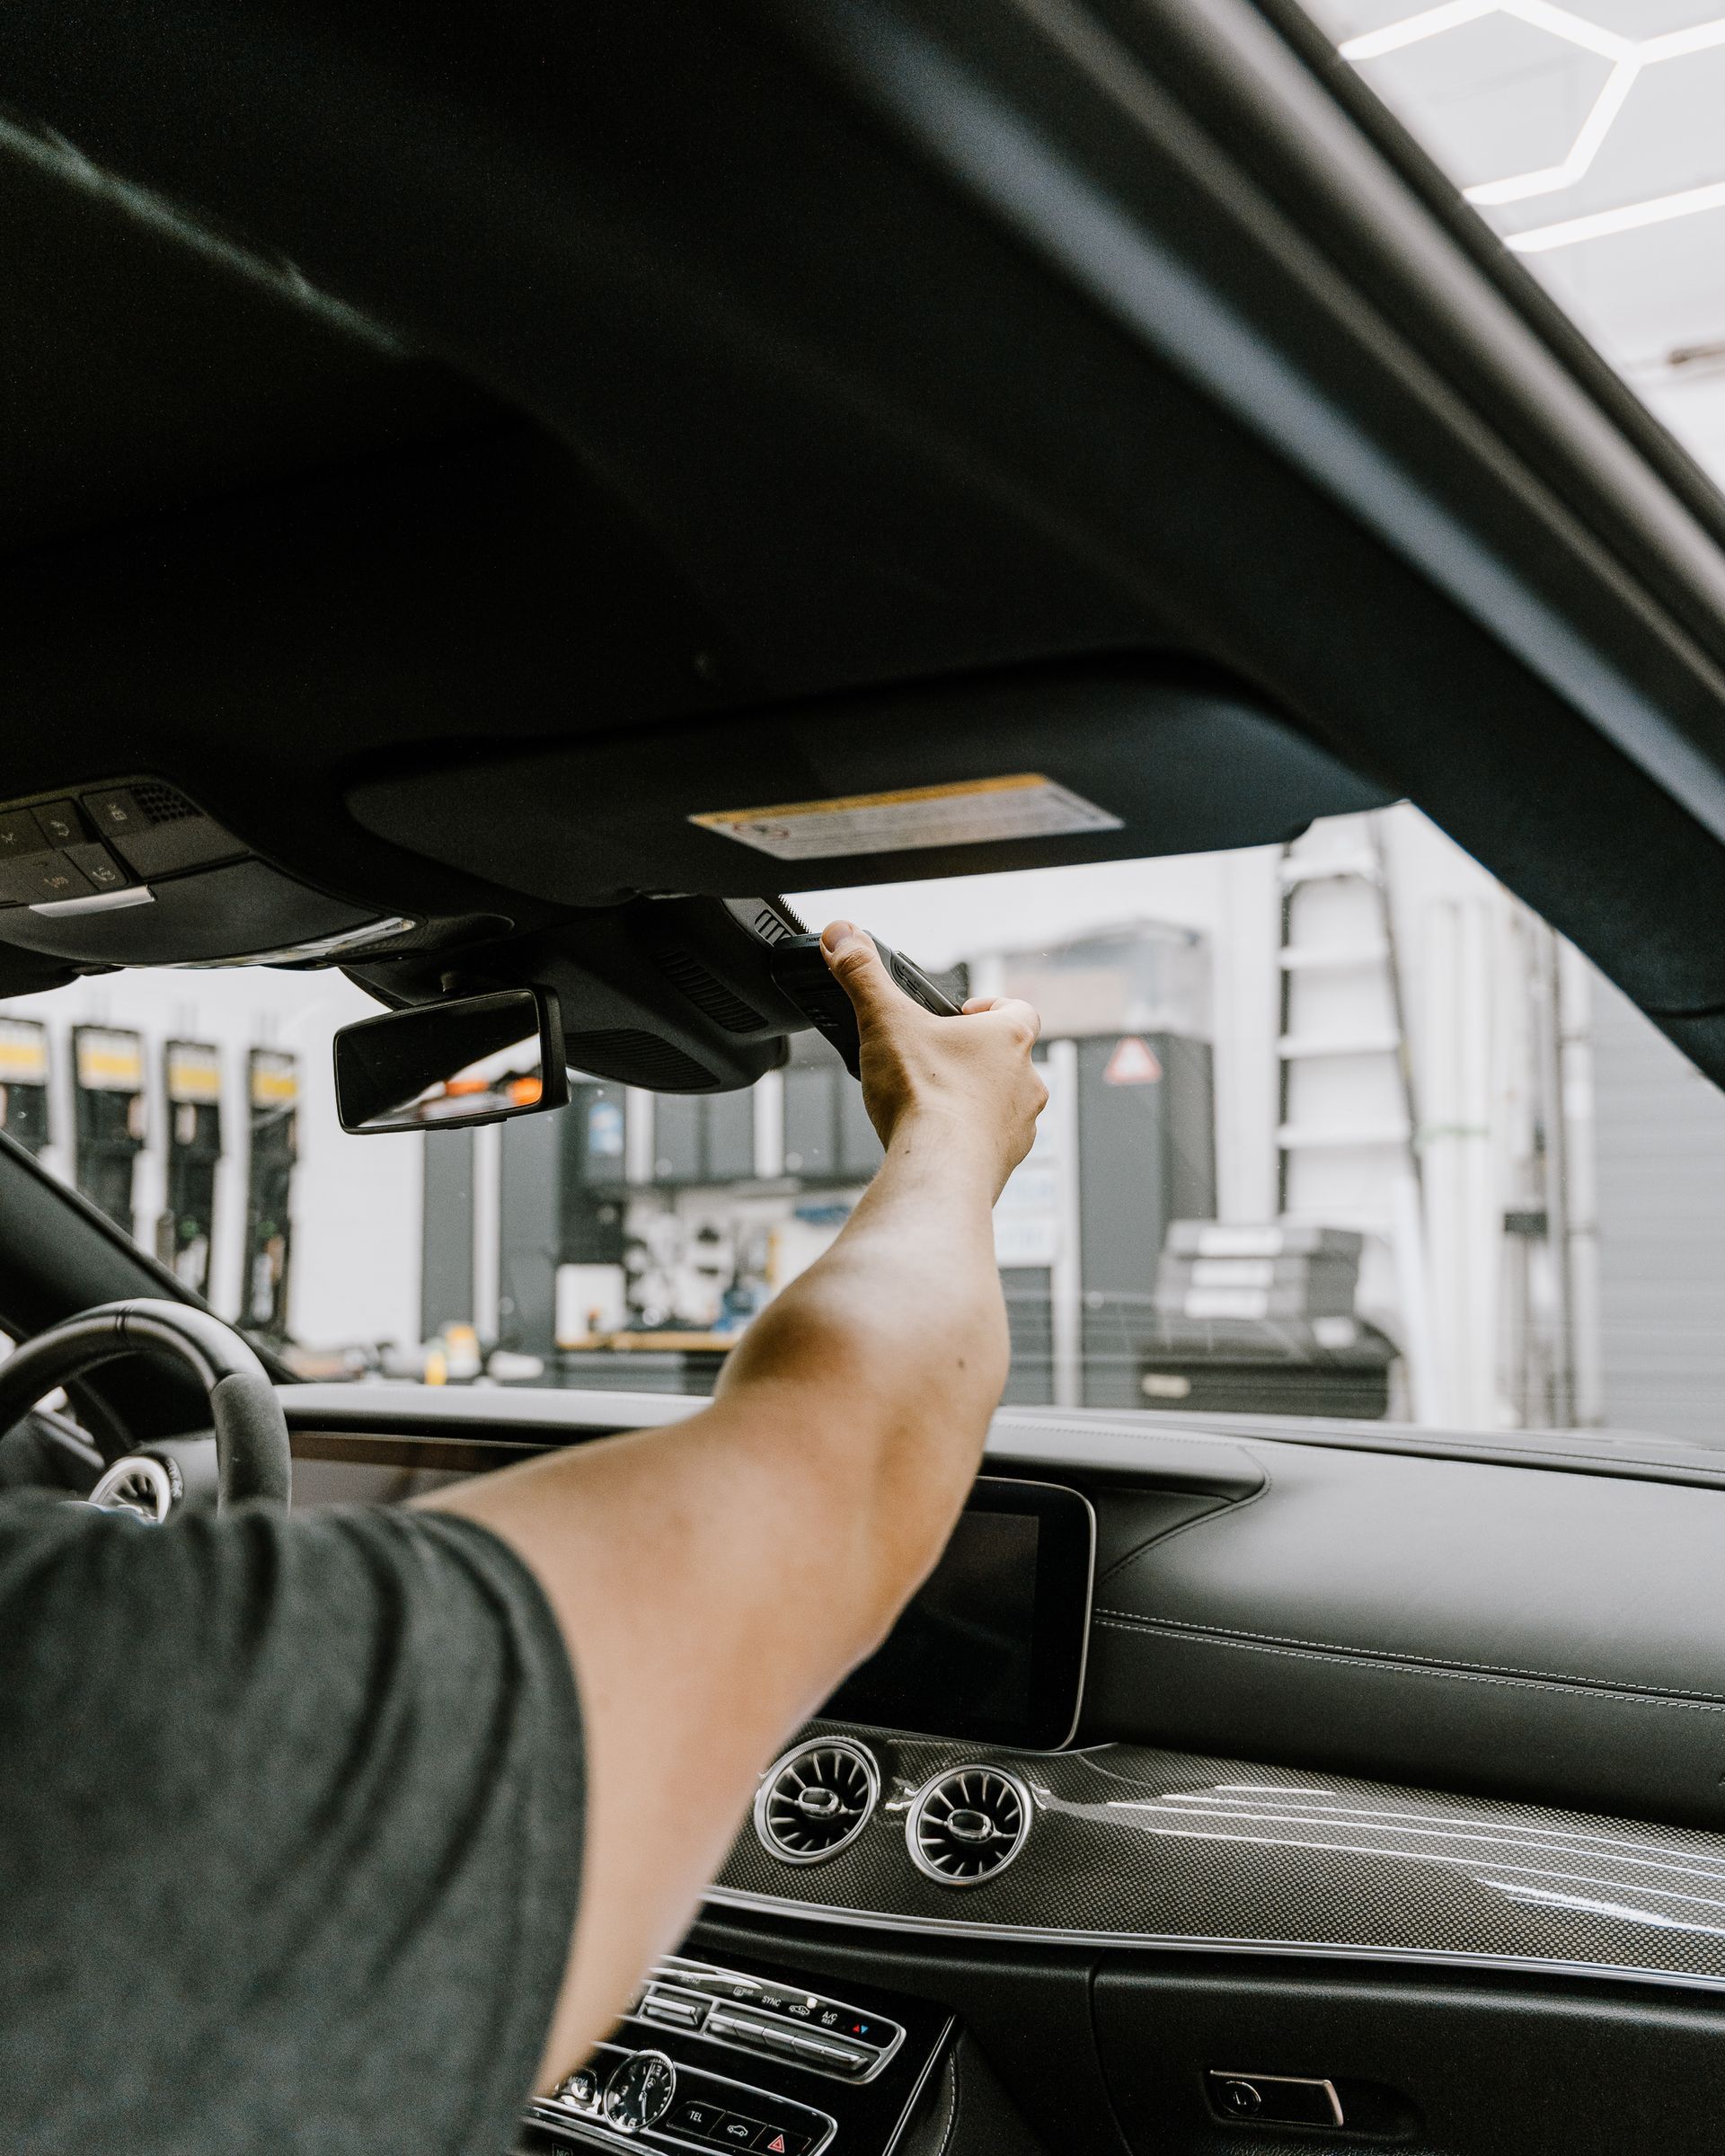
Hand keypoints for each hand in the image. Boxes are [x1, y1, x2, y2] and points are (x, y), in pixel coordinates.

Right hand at [820, 921, 1046, 1194]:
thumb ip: (862, 974)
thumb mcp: (884, 1021)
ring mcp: (1020, 1126)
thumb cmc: (925, 1098)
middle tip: (936, 1061)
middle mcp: (1027, 1081)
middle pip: (1009, 1059)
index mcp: (1008, 1038)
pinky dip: (968, 1141)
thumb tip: (842, 934)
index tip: (962, 1014)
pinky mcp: (1005, 1165)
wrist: (939, 1172)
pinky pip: (991, 1146)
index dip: (990, 1007)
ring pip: (1003, 1104)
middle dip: (974, 1058)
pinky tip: (934, 1143)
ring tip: (933, 1105)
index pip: (1018, 1009)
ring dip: (974, 1102)